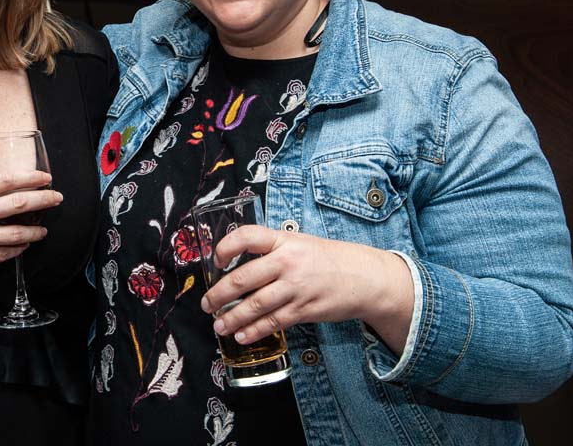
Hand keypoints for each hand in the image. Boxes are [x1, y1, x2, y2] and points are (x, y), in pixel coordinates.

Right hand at [0, 170, 60, 284]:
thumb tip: (11, 189)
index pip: (7, 180)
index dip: (31, 177)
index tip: (46, 178)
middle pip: (19, 203)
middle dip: (44, 199)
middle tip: (57, 198)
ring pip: (18, 233)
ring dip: (36, 230)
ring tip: (43, 229)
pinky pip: (7, 253)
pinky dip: (20, 248)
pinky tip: (25, 244)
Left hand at [199, 226, 413, 354]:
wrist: (366, 277)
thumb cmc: (328, 259)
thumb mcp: (299, 243)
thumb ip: (272, 251)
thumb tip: (238, 266)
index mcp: (284, 239)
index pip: (246, 236)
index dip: (225, 247)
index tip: (215, 261)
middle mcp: (288, 261)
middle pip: (244, 278)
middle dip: (219, 294)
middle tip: (206, 304)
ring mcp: (297, 287)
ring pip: (256, 305)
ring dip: (233, 318)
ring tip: (219, 325)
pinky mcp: (305, 309)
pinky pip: (274, 322)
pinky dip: (255, 330)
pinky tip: (242, 336)